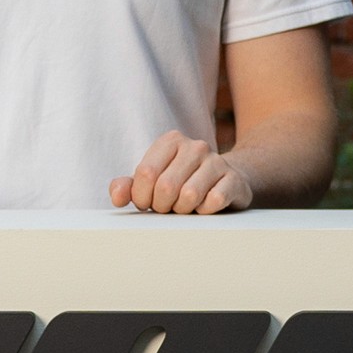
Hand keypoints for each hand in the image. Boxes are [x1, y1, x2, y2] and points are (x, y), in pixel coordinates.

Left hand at [110, 133, 257, 214]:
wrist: (224, 182)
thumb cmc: (181, 183)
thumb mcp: (152, 182)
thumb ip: (129, 187)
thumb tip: (118, 196)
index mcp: (171, 141)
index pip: (146, 173)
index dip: (141, 196)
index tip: (146, 203)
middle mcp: (195, 146)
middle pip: (166, 187)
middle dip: (162, 206)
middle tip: (167, 207)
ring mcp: (217, 161)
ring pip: (189, 196)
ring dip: (183, 210)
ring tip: (185, 207)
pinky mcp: (234, 179)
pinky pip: (213, 201)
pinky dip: (205, 211)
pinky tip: (205, 207)